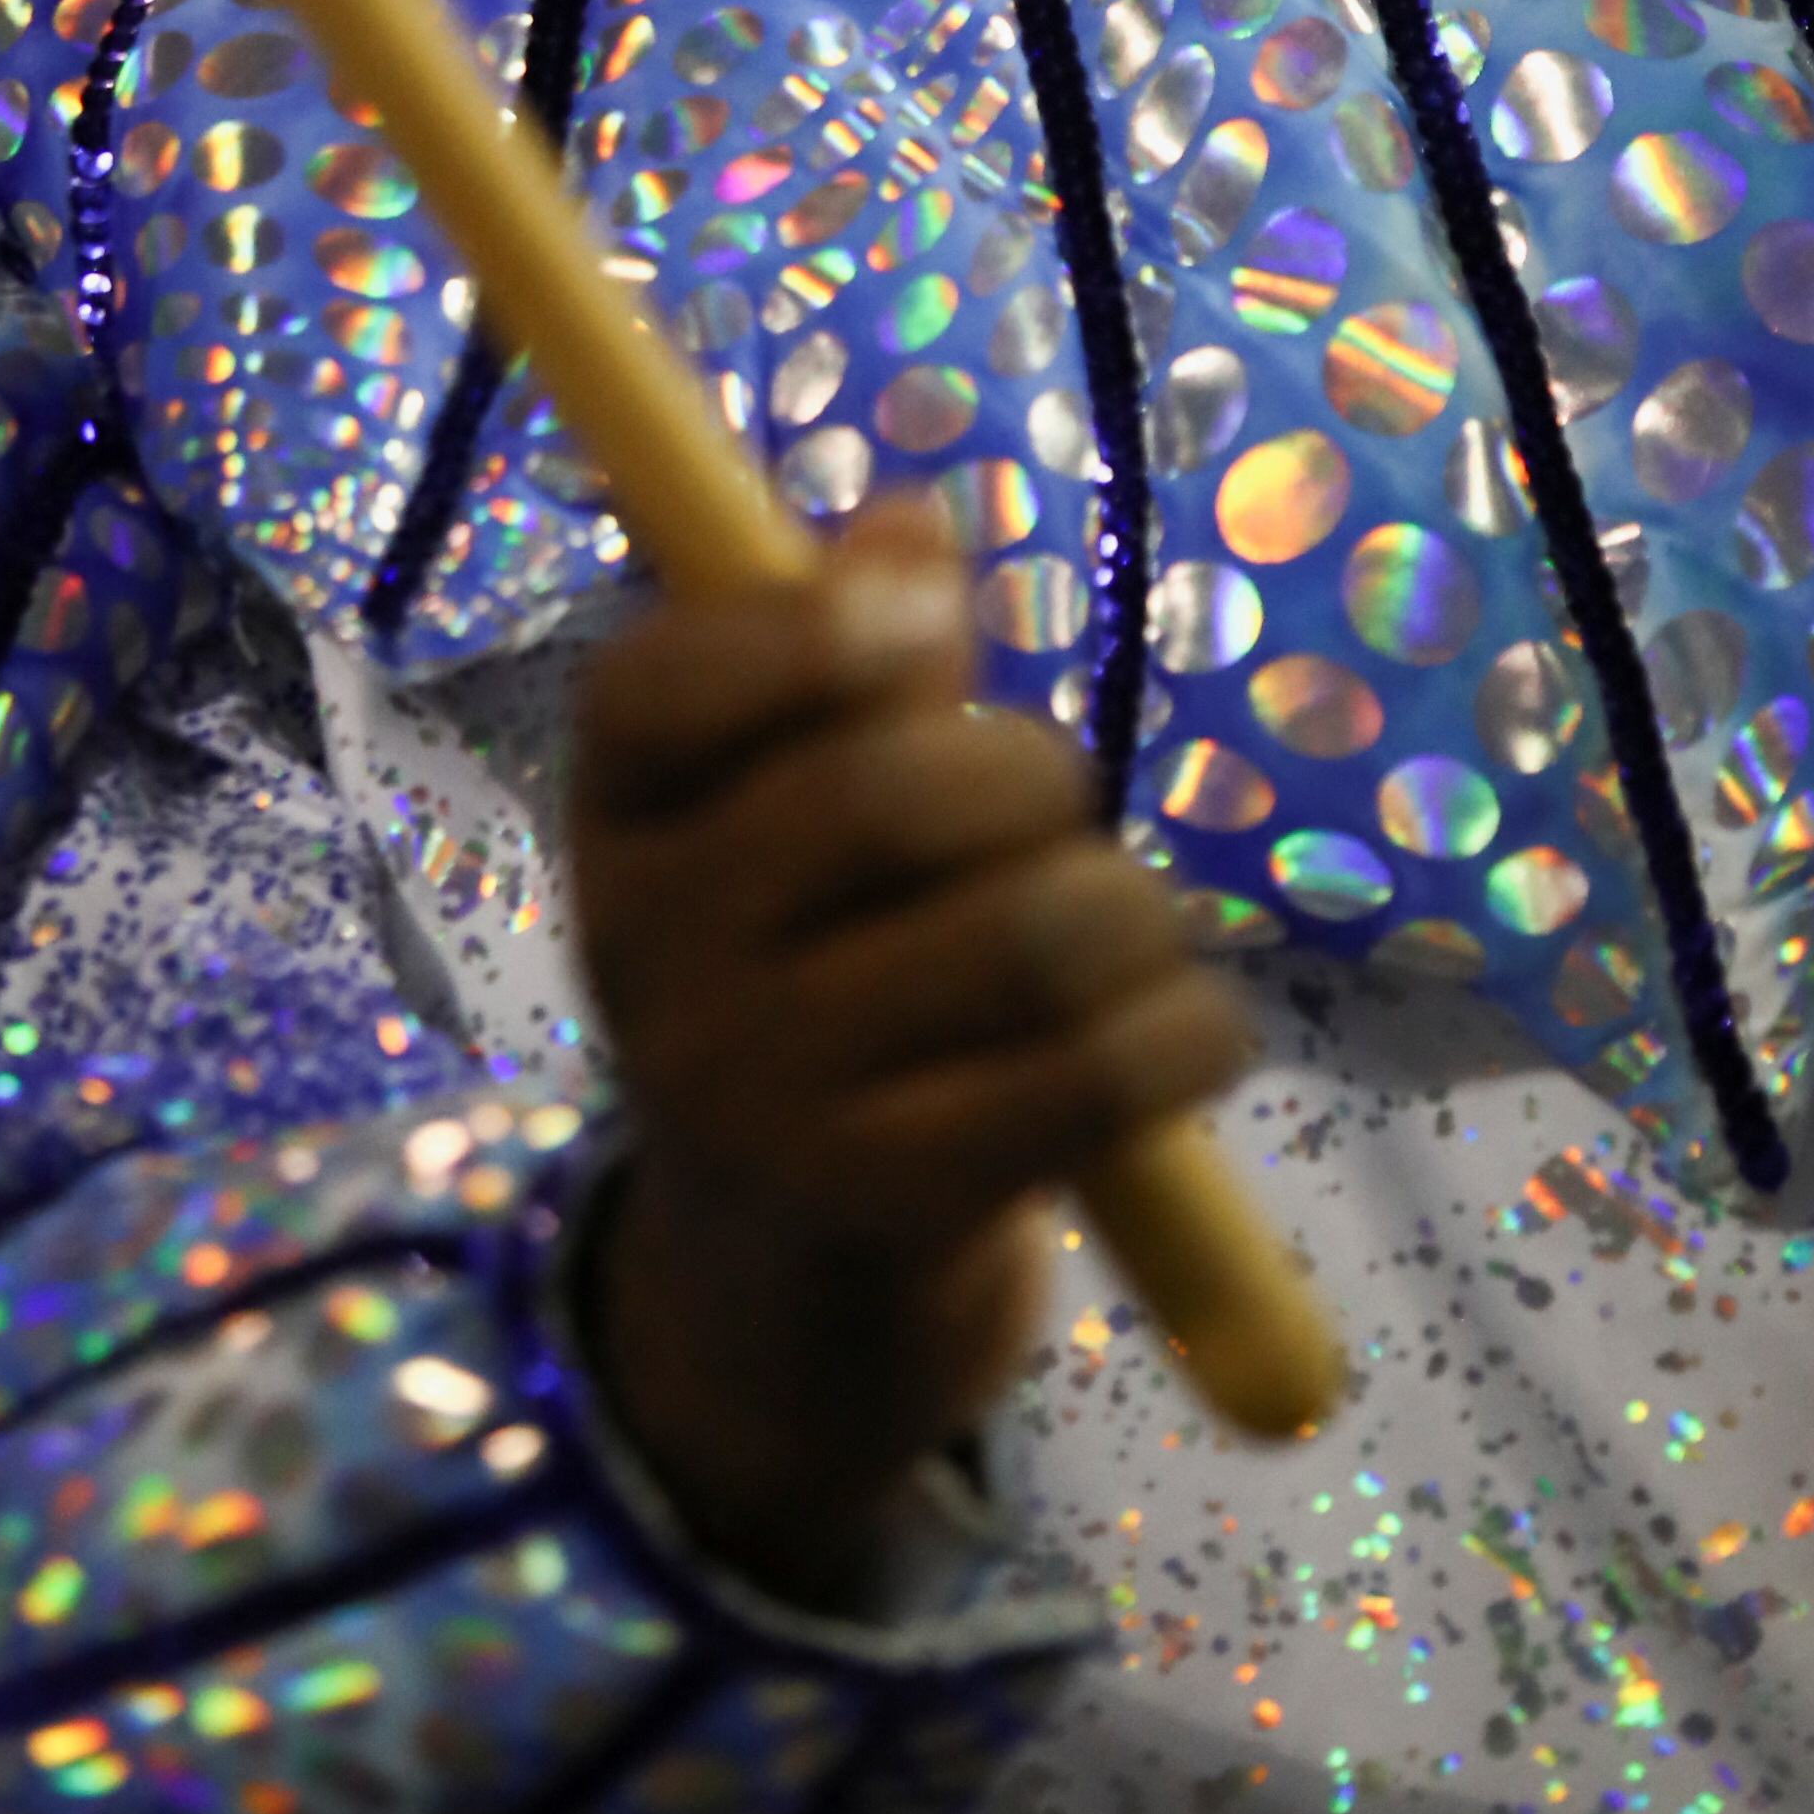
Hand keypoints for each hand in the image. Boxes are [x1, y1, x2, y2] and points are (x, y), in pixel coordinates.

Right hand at [572, 495, 1249, 1606]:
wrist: (781, 1292)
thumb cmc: (815, 988)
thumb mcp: (786, 826)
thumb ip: (850, 660)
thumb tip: (908, 521)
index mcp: (620, 824)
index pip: (661, 686)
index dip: (803, 633)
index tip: (926, 632)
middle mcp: (652, 952)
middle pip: (883, 790)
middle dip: (1029, 772)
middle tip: (1062, 805)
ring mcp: (755, 1090)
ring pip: (1021, 928)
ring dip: (1132, 908)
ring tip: (1135, 929)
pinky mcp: (880, 1206)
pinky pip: (1088, 1072)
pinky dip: (1184, 1032)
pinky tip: (1194, 1031)